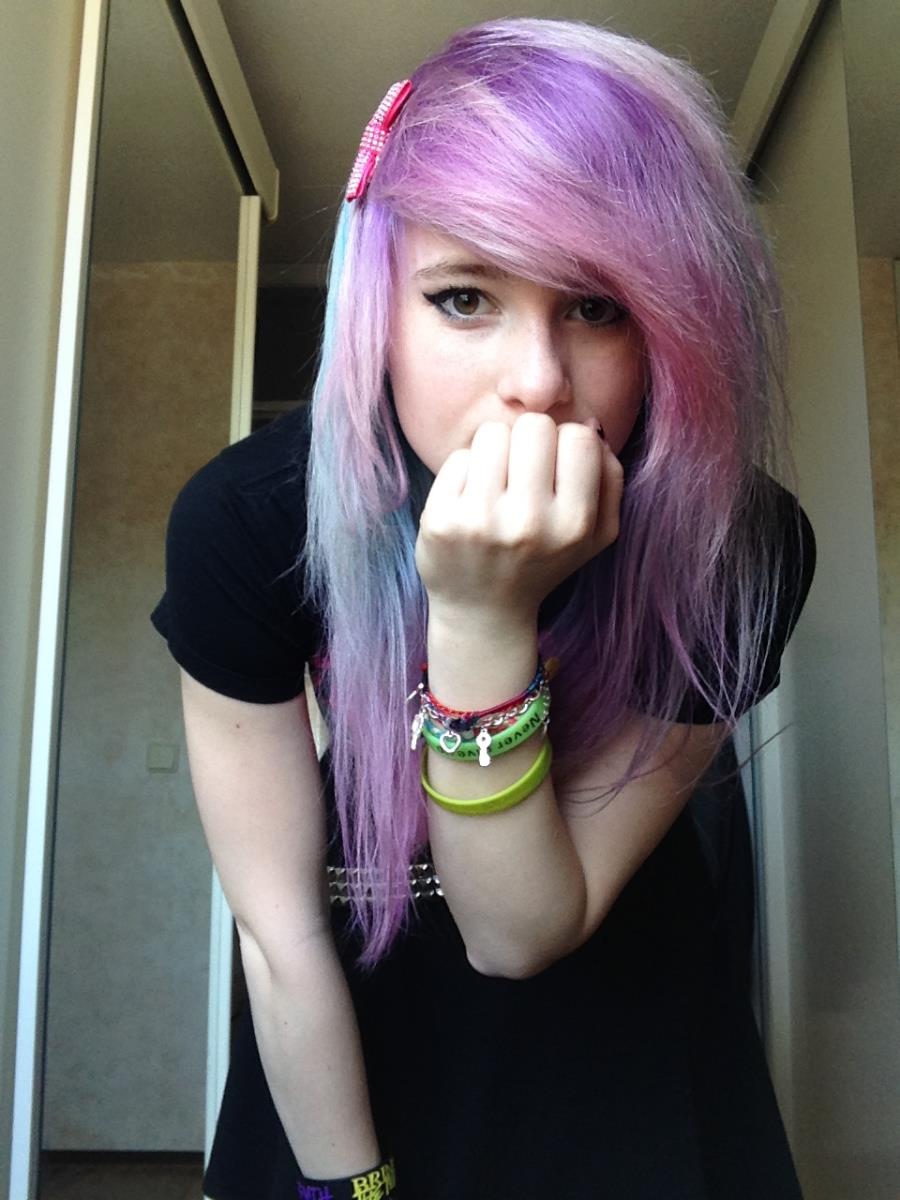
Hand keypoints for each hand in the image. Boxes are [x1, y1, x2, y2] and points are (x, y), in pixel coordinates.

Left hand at [415, 412, 623, 620]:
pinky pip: (458, 457)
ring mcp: (481, 521)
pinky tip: (469, 501)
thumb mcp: (595, 534)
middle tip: (520, 472)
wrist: (483, 613)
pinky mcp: (441, 520)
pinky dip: (465, 472)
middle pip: (534, 426)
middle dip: (528, 441)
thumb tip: (589, 423)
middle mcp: (529, 523)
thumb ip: (609, 478)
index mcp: (575, 525)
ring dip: (495, 451)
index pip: (579, 437)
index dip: (565, 443)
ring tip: (495, 485)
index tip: (553, 468)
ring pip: (492, 433)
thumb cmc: (542, 562)